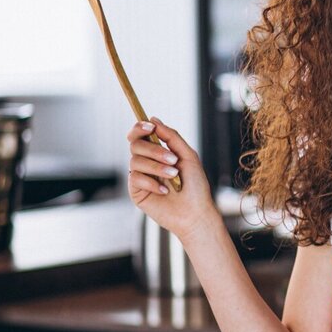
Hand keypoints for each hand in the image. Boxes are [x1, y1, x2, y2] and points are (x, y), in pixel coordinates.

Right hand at [126, 118, 217, 242]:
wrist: (196, 212)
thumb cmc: (195, 186)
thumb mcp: (188, 156)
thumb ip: (171, 137)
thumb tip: (153, 119)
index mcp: (157, 153)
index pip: (140, 135)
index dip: (140, 128)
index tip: (149, 126)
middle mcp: (147, 163)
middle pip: (135, 145)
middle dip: (155, 150)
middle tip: (173, 160)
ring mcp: (140, 177)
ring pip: (135, 161)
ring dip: (157, 167)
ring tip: (174, 177)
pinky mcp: (136, 191)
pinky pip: (136, 178)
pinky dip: (152, 183)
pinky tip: (165, 191)